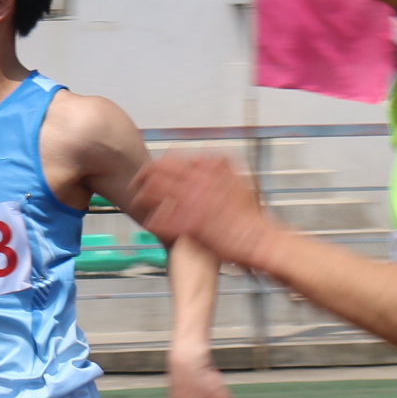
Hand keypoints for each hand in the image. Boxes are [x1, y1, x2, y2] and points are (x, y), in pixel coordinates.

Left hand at [127, 153, 276, 269]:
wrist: (258, 240)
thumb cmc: (251, 215)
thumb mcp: (241, 181)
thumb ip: (222, 168)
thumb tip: (211, 157)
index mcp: (211, 170)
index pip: (175, 158)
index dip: (161, 163)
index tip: (154, 167)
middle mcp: (200, 183)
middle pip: (160, 171)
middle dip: (146, 174)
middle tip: (138, 180)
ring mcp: (193, 204)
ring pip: (156, 193)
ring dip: (144, 195)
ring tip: (138, 199)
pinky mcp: (190, 226)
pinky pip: (162, 221)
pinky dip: (154, 221)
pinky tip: (150, 223)